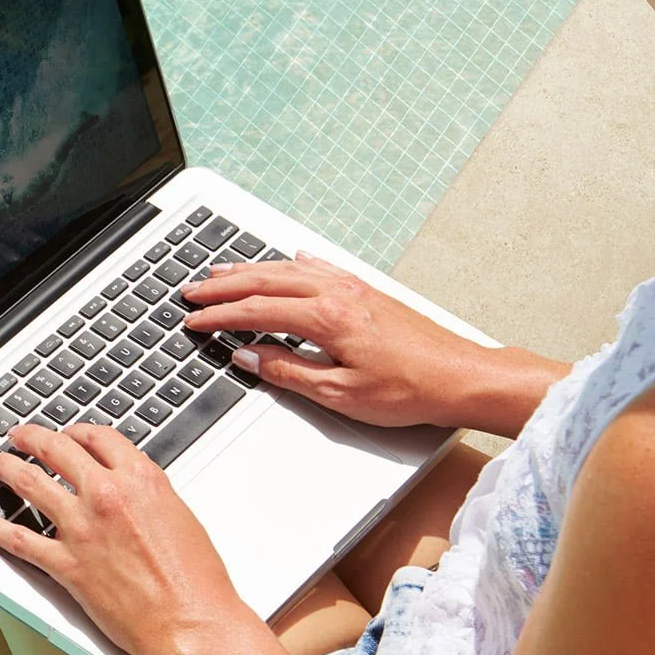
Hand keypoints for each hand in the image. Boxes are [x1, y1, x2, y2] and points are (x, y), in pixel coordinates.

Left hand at [0, 423, 250, 654]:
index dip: (76, 432)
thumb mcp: (180, 516)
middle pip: (58, 449)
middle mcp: (107, 495)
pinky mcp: (66, 564)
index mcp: (142, 479)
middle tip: (20, 436)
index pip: (98, 438)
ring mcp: (82, 528)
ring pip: (31, 483)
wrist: (191, 624)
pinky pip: (15, 538)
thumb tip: (128, 490)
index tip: (67, 434)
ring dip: (8, 467)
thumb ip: (147, 496)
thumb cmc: (196, 580)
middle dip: (33, 438)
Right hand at [180, 252, 502, 429]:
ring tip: (223, 272)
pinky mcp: (368, 292)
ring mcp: (354, 288)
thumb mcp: (340, 394)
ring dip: (252, 270)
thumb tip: (249, 357)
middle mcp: (338, 293)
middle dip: (225, 286)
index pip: (257, 311)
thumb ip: (288, 372)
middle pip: (267, 281)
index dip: (220, 317)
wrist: (461, 377)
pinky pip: (320, 268)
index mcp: (327, 318)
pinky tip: (289, 260)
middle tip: (193, 291)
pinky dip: (294, 264)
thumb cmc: (410, 389)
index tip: (195, 322)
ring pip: (290, 270)